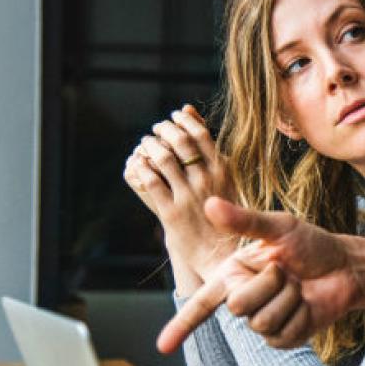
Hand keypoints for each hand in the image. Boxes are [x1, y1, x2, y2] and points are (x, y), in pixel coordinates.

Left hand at [122, 105, 237, 289]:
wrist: (222, 254)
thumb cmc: (225, 214)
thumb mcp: (226, 179)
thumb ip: (209, 149)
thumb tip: (190, 112)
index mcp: (223, 171)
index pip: (200, 134)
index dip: (183, 121)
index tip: (173, 117)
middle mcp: (207, 181)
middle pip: (180, 142)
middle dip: (164, 129)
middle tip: (156, 129)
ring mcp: (188, 196)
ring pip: (163, 159)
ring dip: (149, 146)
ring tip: (145, 144)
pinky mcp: (171, 213)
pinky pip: (151, 181)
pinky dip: (141, 167)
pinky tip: (138, 164)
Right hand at [157, 197, 364, 352]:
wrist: (345, 267)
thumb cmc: (311, 244)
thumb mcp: (280, 227)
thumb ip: (245, 220)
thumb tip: (209, 204)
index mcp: (233, 274)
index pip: (201, 303)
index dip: (181, 326)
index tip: (162, 347)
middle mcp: (243, 299)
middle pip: (238, 306)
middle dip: (268, 284)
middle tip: (286, 271)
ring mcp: (263, 322)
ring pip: (262, 321)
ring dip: (288, 298)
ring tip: (298, 286)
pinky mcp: (284, 338)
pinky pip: (282, 334)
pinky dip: (299, 315)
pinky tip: (307, 304)